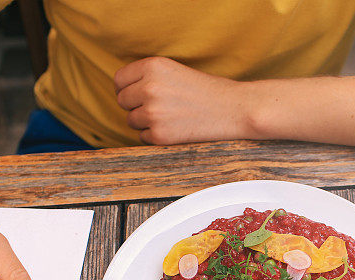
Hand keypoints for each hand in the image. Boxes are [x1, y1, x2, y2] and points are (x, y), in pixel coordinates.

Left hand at [114, 57, 253, 144]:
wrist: (235, 110)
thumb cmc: (208, 91)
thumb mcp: (175, 72)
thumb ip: (148, 78)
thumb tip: (122, 92)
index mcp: (153, 66)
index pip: (119, 80)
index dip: (127, 88)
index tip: (137, 94)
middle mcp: (149, 87)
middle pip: (122, 101)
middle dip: (136, 106)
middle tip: (160, 107)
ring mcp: (153, 113)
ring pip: (131, 121)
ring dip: (146, 122)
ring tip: (171, 118)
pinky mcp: (159, 135)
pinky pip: (143, 137)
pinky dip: (156, 136)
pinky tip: (176, 129)